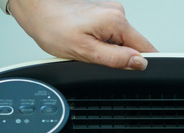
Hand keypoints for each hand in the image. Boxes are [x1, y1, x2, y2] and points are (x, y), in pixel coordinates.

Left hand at [8, 0, 156, 69]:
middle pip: (131, 44)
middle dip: (117, 56)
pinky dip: (99, 40)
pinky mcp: (101, 12)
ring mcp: (109, 10)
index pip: (145, 47)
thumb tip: (139, 63)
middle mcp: (117, 12)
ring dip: (106, 49)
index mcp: (116, 21)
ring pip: (119, 40)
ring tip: (85, 45)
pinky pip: (109, 33)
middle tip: (94, 57)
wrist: (38, 11)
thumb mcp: (86, 52)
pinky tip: (83, 39)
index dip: (141, 63)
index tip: (131, 72)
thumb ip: (116, 59)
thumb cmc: (54, 28)